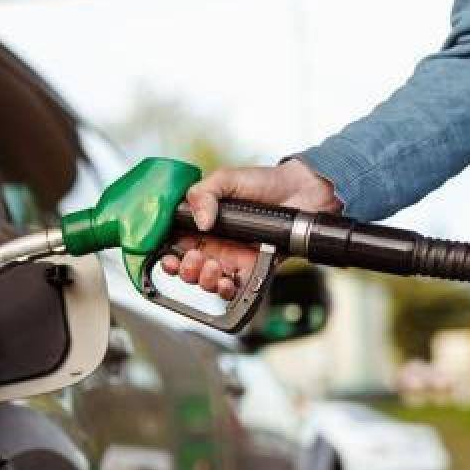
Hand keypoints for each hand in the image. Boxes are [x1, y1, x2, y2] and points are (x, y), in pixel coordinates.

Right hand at [160, 158, 340, 298]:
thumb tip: (200, 222)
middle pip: (188, 269)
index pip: (175, 246)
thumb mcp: (226, 179)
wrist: (301, 191)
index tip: (168, 257)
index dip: (168, 256)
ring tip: (214, 266)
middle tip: (196, 258)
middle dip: (187, 270)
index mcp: (202, 225)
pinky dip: (227, 290)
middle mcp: (214, 245)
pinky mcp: (252, 269)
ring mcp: (233, 259)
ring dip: (205, 280)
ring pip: (208, 282)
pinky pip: (235, 289)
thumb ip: (204, 194)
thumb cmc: (264, 182)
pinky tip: (228, 281)